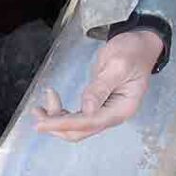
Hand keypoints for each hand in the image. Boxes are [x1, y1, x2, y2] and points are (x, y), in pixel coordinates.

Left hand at [33, 30, 163, 141]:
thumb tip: (87, 109)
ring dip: (55, 120)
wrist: (139, 44)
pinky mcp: (97, 106)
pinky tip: (51, 101)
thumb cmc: (131, 51)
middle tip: (36, 113)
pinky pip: (76, 116)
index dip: (63, 124)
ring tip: (38, 107)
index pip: (89, 123)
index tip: (41, 124)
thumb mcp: (117, 66)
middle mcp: (113, 115)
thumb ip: (101, 88)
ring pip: (76, 126)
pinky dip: (61, 113)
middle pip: (80, 131)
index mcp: (122, 109)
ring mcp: (105, 112)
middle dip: (56, 125)